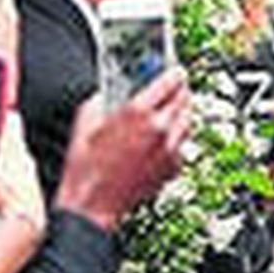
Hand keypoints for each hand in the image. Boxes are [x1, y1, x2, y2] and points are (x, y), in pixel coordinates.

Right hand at [54, 70, 191, 231]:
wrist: (93, 202)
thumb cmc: (85, 166)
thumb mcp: (85, 119)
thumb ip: (104, 97)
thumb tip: (112, 89)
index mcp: (138, 112)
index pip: (170, 81)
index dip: (174, 72)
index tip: (174, 69)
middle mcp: (160, 129)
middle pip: (185, 99)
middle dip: (181, 90)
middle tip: (175, 86)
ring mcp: (170, 149)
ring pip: (188, 121)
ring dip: (182, 111)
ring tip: (171, 108)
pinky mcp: (173, 167)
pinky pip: (182, 144)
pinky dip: (177, 136)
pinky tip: (163, 136)